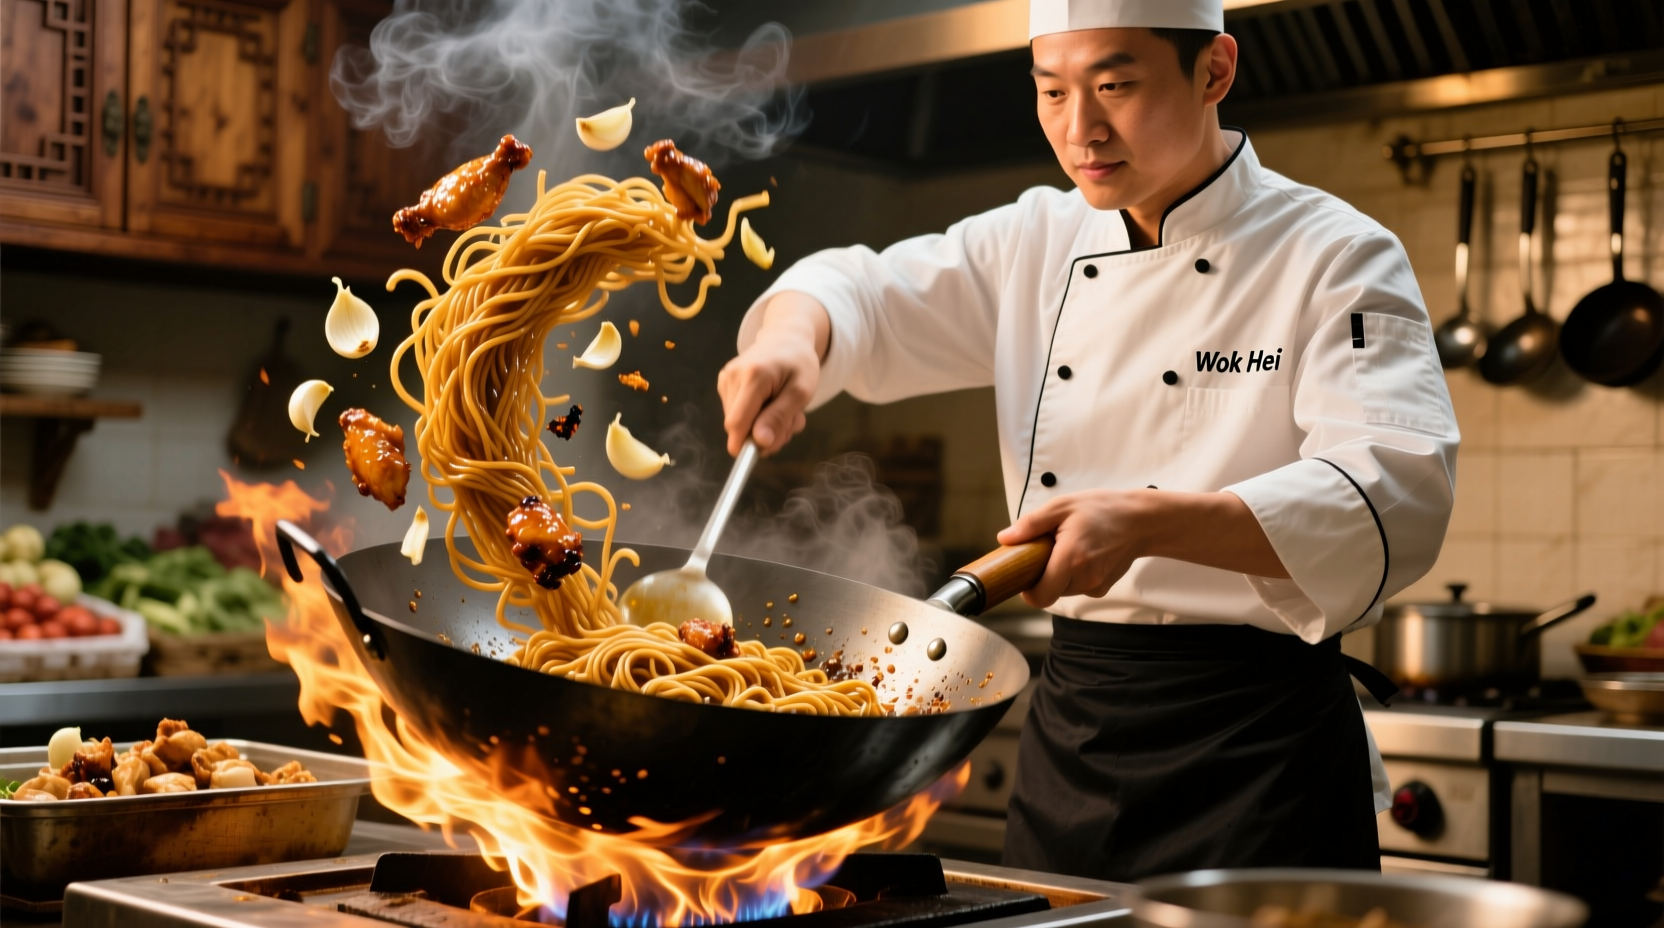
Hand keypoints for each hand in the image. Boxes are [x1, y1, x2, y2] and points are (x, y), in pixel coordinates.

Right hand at [717, 292, 828, 455]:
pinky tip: (770, 403)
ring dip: (762, 426)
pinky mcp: (724, 383)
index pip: (738, 422)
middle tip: (790, 424)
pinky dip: (755, 416)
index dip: (745, 445)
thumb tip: (760, 442)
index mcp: (754, 376)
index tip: (762, 453)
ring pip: (738, 422)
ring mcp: (726, 379)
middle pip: (738, 426)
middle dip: (763, 434)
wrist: (786, 338)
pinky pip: (737, 413)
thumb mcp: (801, 392)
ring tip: (782, 409)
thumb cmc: (798, 363)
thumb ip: (779, 417)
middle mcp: (733, 376)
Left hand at [996, 490, 1152, 608]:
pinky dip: (1075, 575)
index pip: (1041, 596)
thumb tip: (1005, 538)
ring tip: (1069, 548)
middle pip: (1051, 592)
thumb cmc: (1102, 510)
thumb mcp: (1062, 507)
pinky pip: (1079, 587)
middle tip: (1048, 551)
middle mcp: (1084, 578)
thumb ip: (1031, 524)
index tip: (1024, 577)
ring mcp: (1096, 585)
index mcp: (1070, 559)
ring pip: (1064, 590)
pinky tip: (1083, 555)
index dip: (1028, 591)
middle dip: (1044, 575)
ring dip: (1060, 574)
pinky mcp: (1103, 587)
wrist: (1141, 520)